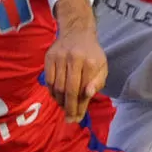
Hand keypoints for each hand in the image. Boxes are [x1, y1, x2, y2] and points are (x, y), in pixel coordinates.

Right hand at [46, 0, 107, 121]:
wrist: (77, 32)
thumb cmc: (92, 54)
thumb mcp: (102, 67)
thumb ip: (98, 82)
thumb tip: (88, 94)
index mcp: (90, 62)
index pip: (83, 90)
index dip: (80, 106)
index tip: (77, 118)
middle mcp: (74, 59)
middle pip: (69, 90)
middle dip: (69, 108)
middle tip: (69, 119)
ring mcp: (59, 57)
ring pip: (57, 87)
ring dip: (60, 101)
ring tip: (64, 107)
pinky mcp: (49, 57)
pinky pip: (49, 80)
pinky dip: (52, 92)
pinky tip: (57, 96)